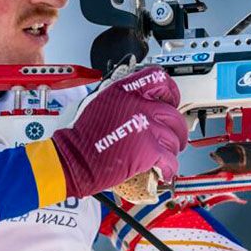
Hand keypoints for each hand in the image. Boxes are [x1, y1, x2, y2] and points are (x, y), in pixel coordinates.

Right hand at [50, 64, 188, 198]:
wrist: (73, 158)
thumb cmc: (81, 135)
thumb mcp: (99, 101)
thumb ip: (122, 98)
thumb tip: (139, 101)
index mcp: (125, 90)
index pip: (159, 79)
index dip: (170, 92)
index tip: (171, 101)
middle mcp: (138, 105)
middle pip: (173, 114)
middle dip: (176, 129)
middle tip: (172, 136)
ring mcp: (145, 127)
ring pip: (174, 138)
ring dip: (172, 149)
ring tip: (165, 156)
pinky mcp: (148, 150)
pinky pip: (170, 159)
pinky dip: (169, 167)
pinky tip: (163, 170)